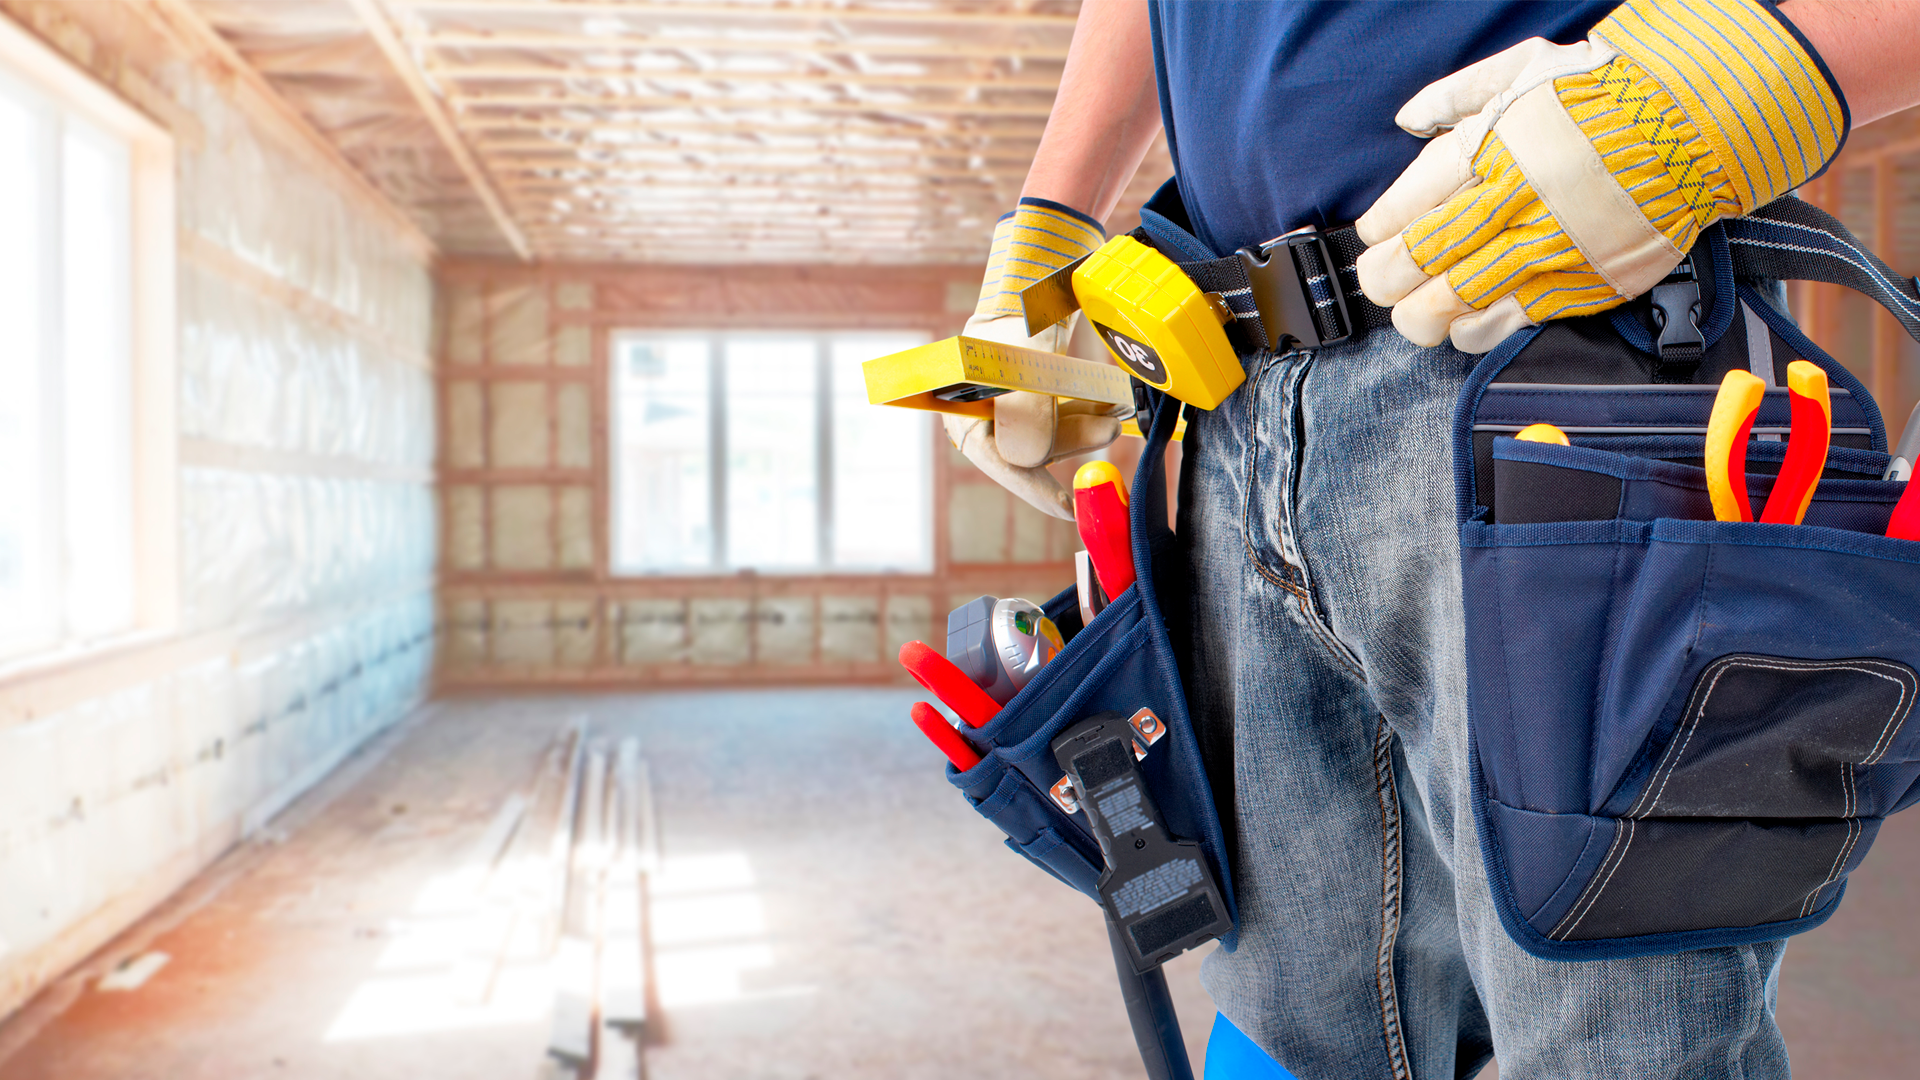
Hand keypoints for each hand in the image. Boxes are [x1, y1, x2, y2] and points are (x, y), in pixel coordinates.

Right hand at [947, 200, 1126, 520]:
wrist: (1028, 279)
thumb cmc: (1016, 313)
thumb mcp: (1023, 352)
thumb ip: (1026, 398)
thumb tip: (1029, 453)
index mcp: (965, 409)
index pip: (998, 459)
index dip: (1032, 488)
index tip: (1066, 509)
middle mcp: (986, 416)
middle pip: (1033, 449)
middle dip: (1073, 439)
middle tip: (1107, 427)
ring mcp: (1011, 408)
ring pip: (1054, 434)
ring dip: (1085, 423)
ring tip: (1113, 406)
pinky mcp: (1036, 399)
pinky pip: (1064, 416)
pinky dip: (1086, 410)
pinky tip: (1108, 400)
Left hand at [1355, 0, 1845, 353]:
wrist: (1697, 119)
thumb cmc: (1605, 89)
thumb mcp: (1524, 67)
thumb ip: (1456, 94)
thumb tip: (1407, 119)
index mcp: (1492, 148)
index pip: (1409, 205)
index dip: (1381, 231)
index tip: (1373, 237)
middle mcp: (1516, 202)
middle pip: (1424, 259)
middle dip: (1388, 279)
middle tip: (1381, 283)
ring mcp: (1550, 246)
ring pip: (1460, 300)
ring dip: (1424, 315)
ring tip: (1413, 314)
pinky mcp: (1584, 280)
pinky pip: (1513, 320)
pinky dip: (1477, 330)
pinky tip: (1461, 326)